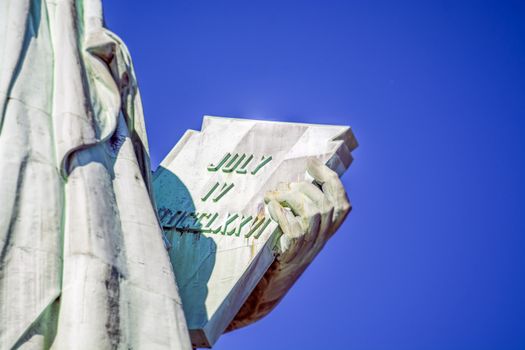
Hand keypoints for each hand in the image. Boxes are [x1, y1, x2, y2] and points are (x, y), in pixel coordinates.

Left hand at [226, 157, 350, 331]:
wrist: (274, 279)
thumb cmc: (285, 245)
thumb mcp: (301, 226)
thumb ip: (306, 206)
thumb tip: (299, 179)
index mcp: (328, 229)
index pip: (342, 204)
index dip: (331, 181)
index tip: (314, 164)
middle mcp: (323, 237)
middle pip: (325, 205)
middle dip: (305, 188)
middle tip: (286, 186)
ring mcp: (310, 245)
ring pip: (312, 213)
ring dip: (292, 198)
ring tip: (275, 195)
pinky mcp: (294, 251)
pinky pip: (294, 227)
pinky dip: (281, 212)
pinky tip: (270, 208)